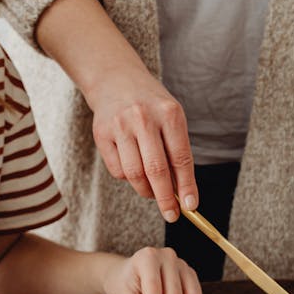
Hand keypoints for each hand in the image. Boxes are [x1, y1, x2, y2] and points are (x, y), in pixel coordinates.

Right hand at [88, 67, 197, 222]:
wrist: (115, 80)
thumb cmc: (151, 105)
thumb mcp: (171, 119)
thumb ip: (176, 152)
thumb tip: (182, 193)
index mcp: (169, 114)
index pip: (181, 158)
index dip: (187, 186)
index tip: (191, 207)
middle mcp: (143, 118)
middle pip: (156, 170)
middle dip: (166, 198)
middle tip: (172, 214)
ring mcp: (120, 126)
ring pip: (134, 174)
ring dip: (146, 191)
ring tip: (152, 192)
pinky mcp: (101, 134)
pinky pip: (117, 170)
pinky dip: (128, 178)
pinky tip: (133, 167)